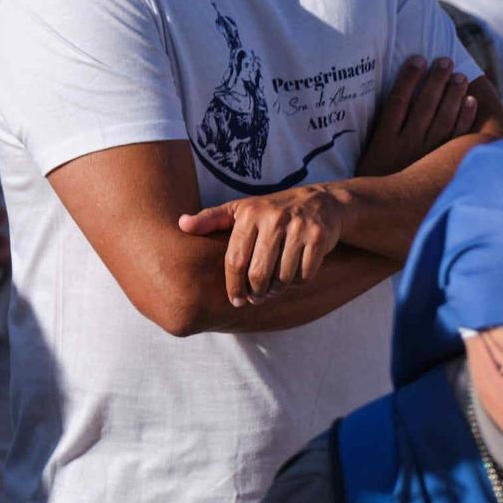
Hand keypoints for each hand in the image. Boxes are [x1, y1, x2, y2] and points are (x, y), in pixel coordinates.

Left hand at [178, 184, 349, 307]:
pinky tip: (293, 278)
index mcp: (250, 213)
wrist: (321, 202)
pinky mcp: (319, 237)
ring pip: (283, 277)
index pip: (235, 260)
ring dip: (277, 291)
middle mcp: (274, 218)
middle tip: (256, 298)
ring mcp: (299, 227)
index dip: (234, 286)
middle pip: (259, 273)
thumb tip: (181, 224)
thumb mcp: (241, 210)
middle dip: (256, 293)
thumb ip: (211, 219)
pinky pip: (304, 275)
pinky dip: (298, 283)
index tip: (236, 301)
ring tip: (273, 290)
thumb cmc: (272, 211)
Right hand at [356, 57, 476, 177]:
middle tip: (445, 60)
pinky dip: (465, 118)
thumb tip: (394, 100)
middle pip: (424, 105)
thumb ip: (380, 130)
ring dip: (452, 94)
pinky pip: (456, 138)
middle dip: (436, 80)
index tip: (417, 58)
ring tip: (459, 75)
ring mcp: (425, 156)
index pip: (397, 101)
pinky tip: (470, 101)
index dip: (408, 77)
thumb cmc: (374, 182)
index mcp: (383, 141)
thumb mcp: (369, 156)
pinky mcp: (440, 167)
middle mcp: (406, 146)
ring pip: (443, 118)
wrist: (381, 217)